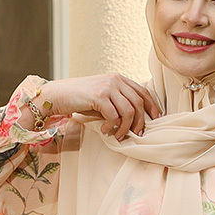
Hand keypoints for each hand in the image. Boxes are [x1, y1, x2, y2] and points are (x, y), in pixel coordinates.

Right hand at [25, 74, 162, 138]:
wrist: (59, 95)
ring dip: (125, 128)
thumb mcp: (104, 97)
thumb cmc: (82, 99)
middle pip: (139, 103)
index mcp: (119, 78)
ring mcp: (107, 86)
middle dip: (140, 122)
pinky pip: (114, 116)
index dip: (153, 108)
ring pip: (129, 111)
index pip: (144, 92)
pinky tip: (104, 130)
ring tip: (118, 135)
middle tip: (136, 134)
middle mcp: (115, 80)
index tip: (155, 121)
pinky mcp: (98, 96)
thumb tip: (138, 120)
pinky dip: (112, 127)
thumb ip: (119, 102)